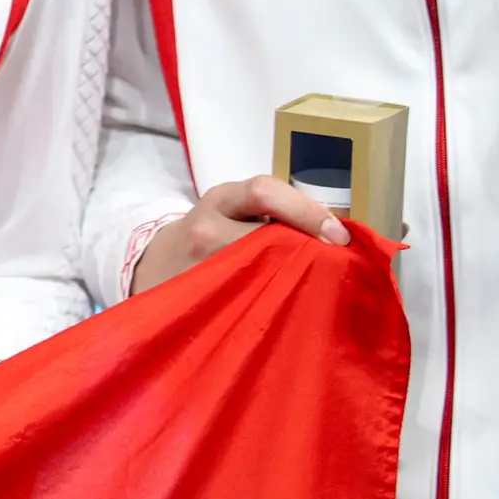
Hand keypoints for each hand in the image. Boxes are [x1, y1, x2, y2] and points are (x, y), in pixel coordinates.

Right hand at [125, 175, 350, 297]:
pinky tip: (284, 306)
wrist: (160, 262)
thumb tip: (333, 231)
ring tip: (310, 287)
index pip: (263, 192)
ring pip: (259, 272)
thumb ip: (271, 210)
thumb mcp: (231, 207)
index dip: (306, 211)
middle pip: (266, 236)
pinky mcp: (201, 296)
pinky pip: (245, 300)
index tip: (339, 236)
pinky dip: (270, 301)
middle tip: (332, 268)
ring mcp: (202, 266)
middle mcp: (207, 229)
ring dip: (290, 278)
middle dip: (303, 250)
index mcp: (220, 199)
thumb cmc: (210, 231)